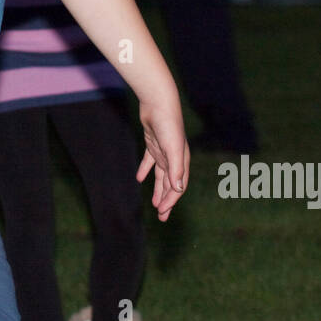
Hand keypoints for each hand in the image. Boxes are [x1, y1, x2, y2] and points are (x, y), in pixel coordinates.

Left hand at [135, 97, 188, 221]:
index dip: (171, 200)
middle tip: (162, 217)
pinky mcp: (152, 143)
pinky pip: (149, 161)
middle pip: (170, 184)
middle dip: (166, 200)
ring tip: (154, 203)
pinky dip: (145, 170)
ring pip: (161, 176)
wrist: (158, 103)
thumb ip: (176, 169)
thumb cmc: (169, 126)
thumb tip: (178, 190)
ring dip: (158, 189)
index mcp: (181, 162)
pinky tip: (139, 178)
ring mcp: (163, 151)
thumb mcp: (173, 150)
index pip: (177, 187)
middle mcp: (174, 158)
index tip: (162, 212)